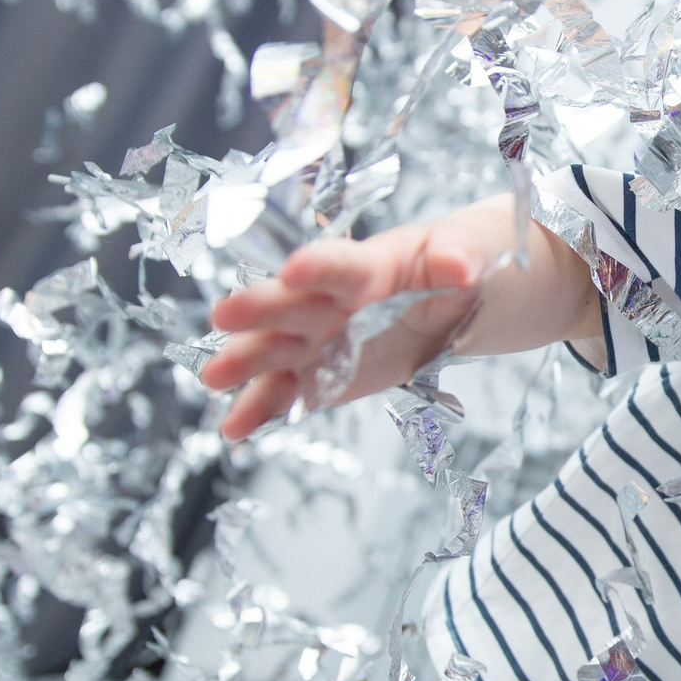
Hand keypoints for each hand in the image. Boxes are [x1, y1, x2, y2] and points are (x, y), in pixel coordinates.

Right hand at [200, 222, 485, 438]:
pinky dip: (259, 411)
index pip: (339, 265)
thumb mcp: (467, 251)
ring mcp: (317, 340)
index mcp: (365, 266)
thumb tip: (459, 265)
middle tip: (224, 316)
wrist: (452, 297)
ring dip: (246, 364)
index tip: (295, 269)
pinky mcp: (318, 376)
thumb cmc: (454, 262)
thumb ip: (458, 256)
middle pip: (291, 305)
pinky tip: (234, 429)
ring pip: (275, 351)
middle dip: (259, 310)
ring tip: (213, 379)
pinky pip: (284, 394)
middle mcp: (329, 302)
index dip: (319, 266)